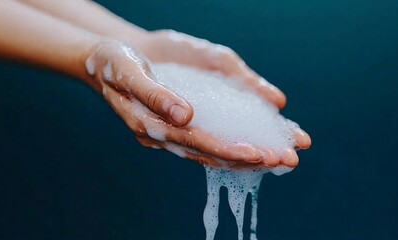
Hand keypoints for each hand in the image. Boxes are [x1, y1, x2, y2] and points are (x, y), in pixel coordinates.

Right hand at [85, 40, 302, 167]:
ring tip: (285, 155)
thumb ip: (155, 94)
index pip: (196, 143)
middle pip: (213, 153)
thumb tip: (186, 115)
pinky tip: (264, 139)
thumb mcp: (128, 71)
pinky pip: (215, 134)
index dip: (228, 150)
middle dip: (251, 158)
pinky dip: (240, 137)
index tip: (259, 153)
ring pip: (218, 148)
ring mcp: (176, 130)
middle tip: (287, 159)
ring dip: (251, 153)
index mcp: (152, 127)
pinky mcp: (185, 121)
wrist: (110, 57)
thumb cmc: (116, 62)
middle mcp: (167, 135)